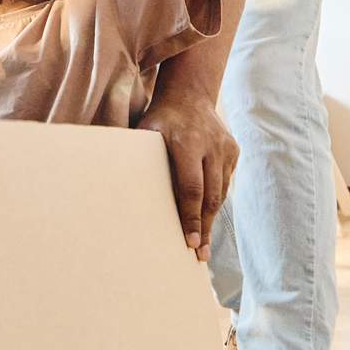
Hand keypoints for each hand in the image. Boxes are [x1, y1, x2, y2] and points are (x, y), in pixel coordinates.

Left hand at [137, 93, 238, 261]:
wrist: (190, 94)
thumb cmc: (160, 119)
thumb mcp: (145, 133)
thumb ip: (138, 159)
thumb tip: (115, 191)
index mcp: (186, 142)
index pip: (191, 188)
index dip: (191, 218)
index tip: (190, 242)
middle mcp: (210, 146)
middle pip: (209, 196)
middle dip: (204, 228)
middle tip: (200, 256)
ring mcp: (225, 149)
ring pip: (220, 193)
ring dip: (211, 219)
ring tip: (203, 245)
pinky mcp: (234, 151)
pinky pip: (225, 183)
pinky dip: (216, 201)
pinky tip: (208, 218)